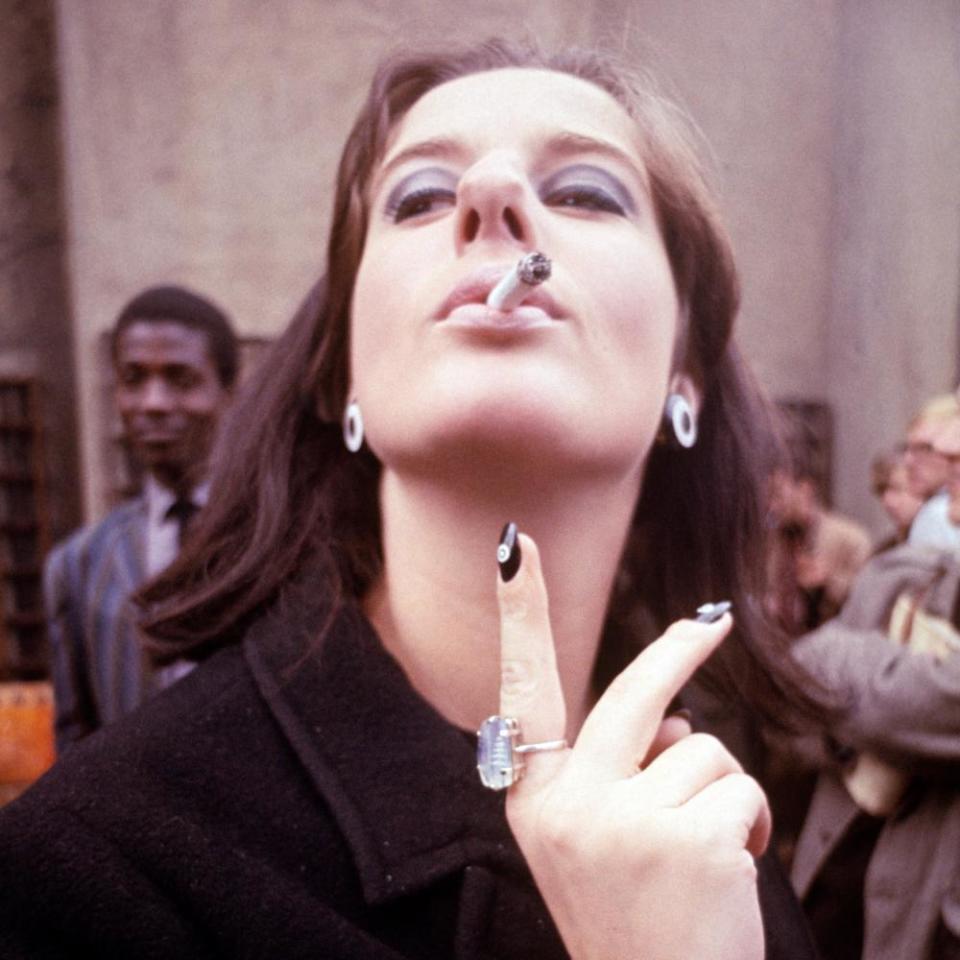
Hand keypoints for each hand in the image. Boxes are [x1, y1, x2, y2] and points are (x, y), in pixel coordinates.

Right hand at [498, 533, 769, 959]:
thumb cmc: (631, 920)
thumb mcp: (591, 839)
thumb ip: (614, 772)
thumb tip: (679, 720)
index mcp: (532, 796)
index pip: (523, 686)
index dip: (519, 611)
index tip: (514, 545)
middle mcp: (564, 803)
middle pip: (635, 694)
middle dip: (678, 650)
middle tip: (708, 621)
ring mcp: (621, 822)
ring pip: (702, 749)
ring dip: (717, 793)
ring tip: (699, 857)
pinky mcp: (686, 840)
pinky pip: (741, 788)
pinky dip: (751, 825)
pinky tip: (726, 876)